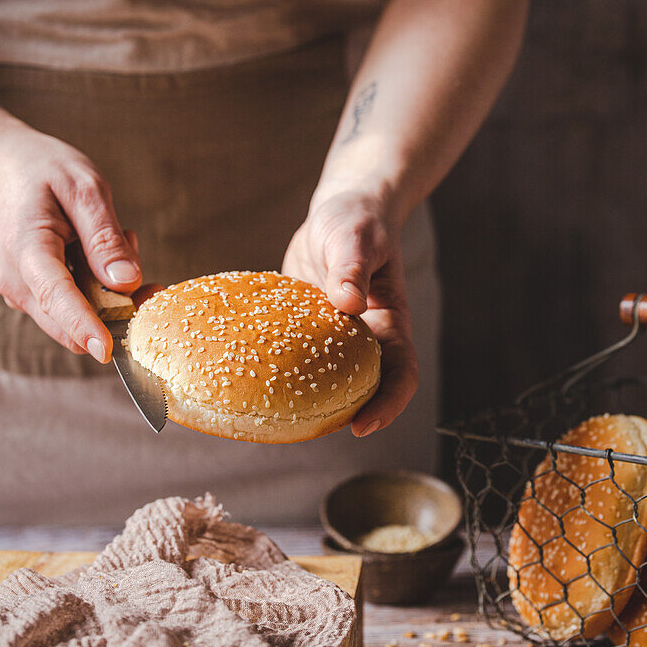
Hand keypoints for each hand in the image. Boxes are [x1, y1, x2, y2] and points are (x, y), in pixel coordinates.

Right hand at [0, 117, 140, 361]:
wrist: (1, 163)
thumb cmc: (41, 168)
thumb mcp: (84, 188)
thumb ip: (105, 238)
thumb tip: (126, 282)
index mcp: (27, 250)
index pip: (56, 298)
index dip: (85, 326)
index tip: (108, 350)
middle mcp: (18, 281)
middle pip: (71, 320)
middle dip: (115, 304)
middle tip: (134, 249)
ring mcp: (22, 291)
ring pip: (77, 316)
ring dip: (108, 289)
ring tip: (113, 236)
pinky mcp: (34, 293)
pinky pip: (74, 304)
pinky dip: (97, 285)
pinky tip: (97, 248)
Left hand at [282, 191, 417, 435]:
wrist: (340, 214)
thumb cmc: (357, 223)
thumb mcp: (356, 239)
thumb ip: (352, 267)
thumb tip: (348, 300)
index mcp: (389, 326)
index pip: (401, 376)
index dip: (388, 405)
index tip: (362, 425)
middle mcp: (365, 340)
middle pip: (363, 392)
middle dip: (341, 417)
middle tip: (305, 432)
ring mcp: (334, 341)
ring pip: (326, 384)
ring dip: (307, 404)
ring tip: (271, 421)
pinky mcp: (306, 334)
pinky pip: (294, 361)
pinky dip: (276, 373)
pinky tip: (245, 380)